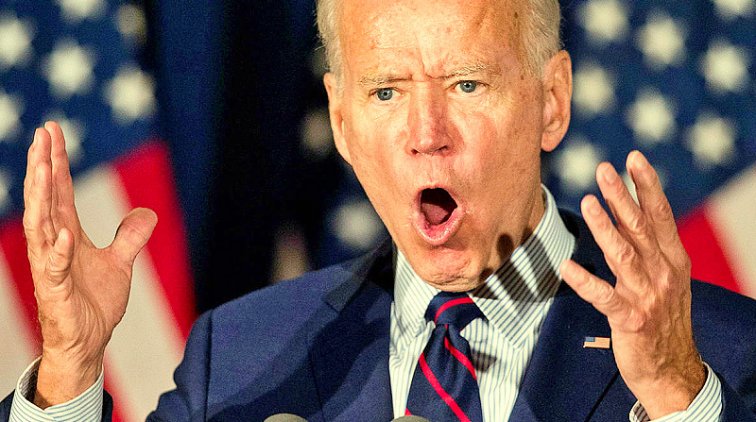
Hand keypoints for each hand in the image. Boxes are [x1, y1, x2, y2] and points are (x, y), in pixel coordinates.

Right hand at [23, 122, 156, 406]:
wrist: (89, 343)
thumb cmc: (94, 303)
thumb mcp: (119, 263)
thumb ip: (130, 237)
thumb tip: (147, 213)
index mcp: (67, 235)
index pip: (59, 191)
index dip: (56, 161)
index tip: (52, 131)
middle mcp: (54, 246)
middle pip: (46, 199)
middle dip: (43, 166)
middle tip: (43, 133)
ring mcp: (51, 268)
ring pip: (41, 226)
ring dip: (40, 197)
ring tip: (41, 167)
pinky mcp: (55, 292)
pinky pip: (55, 269)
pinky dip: (59, 252)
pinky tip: (63, 234)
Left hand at [560, 151, 704, 418]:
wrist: (671, 369)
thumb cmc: (662, 318)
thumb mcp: (666, 278)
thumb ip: (650, 246)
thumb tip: (629, 211)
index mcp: (673, 260)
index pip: (660, 215)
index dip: (647, 186)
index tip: (633, 158)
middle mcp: (663, 273)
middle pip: (639, 228)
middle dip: (621, 196)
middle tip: (603, 169)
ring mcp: (647, 296)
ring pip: (623, 255)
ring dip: (605, 227)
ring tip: (588, 201)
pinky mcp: (629, 319)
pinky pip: (603, 296)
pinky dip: (585, 281)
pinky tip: (567, 266)